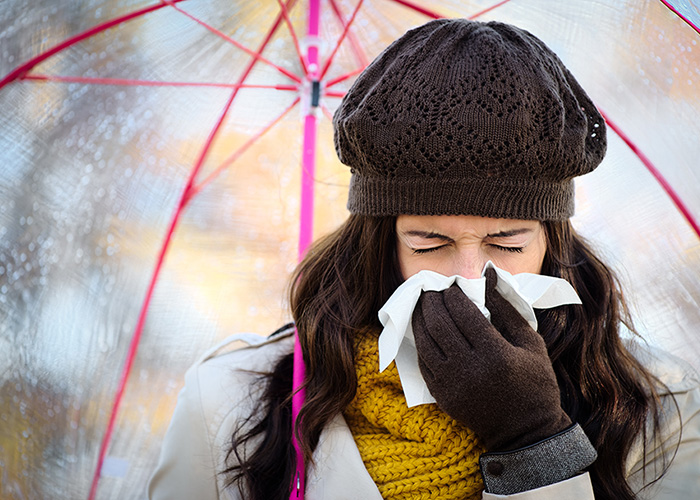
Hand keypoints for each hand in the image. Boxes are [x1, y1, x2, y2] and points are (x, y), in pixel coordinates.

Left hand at [411, 268, 570, 450]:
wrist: (525, 432)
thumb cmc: (535, 384)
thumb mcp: (531, 343)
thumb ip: (507, 309)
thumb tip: (488, 277)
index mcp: (495, 354)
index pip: (464, 314)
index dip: (453, 295)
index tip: (451, 285)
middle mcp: (470, 369)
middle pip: (439, 325)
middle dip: (431, 302)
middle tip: (430, 289)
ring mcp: (452, 385)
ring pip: (424, 343)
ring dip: (420, 319)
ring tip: (422, 305)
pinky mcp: (442, 396)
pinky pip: (422, 363)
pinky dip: (420, 343)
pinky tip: (423, 330)